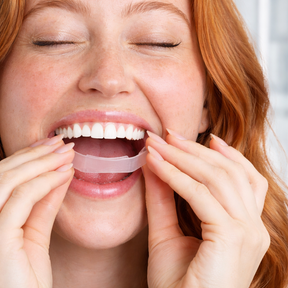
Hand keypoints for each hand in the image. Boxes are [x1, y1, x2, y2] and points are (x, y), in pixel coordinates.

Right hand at [0, 134, 74, 287]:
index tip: (46, 149)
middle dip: (32, 155)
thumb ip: (41, 206)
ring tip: (66, 152)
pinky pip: (21, 197)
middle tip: (60, 143)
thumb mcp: (31, 242)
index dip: (20, 161)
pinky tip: (64, 173)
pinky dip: (45, 180)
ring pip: (7, 180)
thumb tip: (57, 173)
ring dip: (40, 162)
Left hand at [143, 130, 269, 287]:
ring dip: (183, 156)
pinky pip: (200, 195)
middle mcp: (254, 228)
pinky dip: (174, 175)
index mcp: (247, 228)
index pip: (244, 179)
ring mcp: (248, 232)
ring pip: (218, 177)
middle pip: (230, 172)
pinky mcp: (231, 236)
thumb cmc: (178, 285)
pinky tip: (154, 164)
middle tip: (165, 133)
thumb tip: (152, 164)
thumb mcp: (167, 233)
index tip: (194, 135)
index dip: (222, 153)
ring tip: (156, 144)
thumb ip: (163, 200)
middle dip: (194, 149)